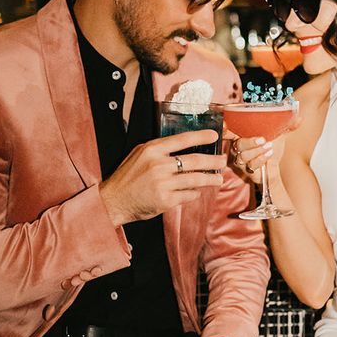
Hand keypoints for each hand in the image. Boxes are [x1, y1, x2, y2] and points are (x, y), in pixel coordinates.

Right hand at [99, 130, 225, 226]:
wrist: (113, 200)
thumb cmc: (128, 176)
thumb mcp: (140, 154)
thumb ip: (160, 149)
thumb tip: (185, 146)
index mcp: (152, 150)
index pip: (182, 140)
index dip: (201, 137)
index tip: (214, 136)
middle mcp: (158, 165)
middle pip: (194, 161)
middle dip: (213, 161)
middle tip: (223, 161)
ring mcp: (163, 183)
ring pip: (195, 180)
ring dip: (210, 179)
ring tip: (218, 178)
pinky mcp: (165, 200)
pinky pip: (188, 195)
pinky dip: (194, 193)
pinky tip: (195, 191)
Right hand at [227, 115, 300, 184]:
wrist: (275, 168)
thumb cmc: (272, 150)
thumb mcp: (279, 136)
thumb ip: (287, 126)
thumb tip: (300, 118)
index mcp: (243, 136)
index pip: (229, 132)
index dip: (226, 130)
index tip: (227, 126)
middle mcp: (239, 148)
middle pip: (238, 144)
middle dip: (250, 141)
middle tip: (262, 139)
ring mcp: (242, 160)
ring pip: (243, 155)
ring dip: (257, 151)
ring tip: (269, 147)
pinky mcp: (247, 170)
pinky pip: (250, 165)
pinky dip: (261, 159)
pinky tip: (269, 155)